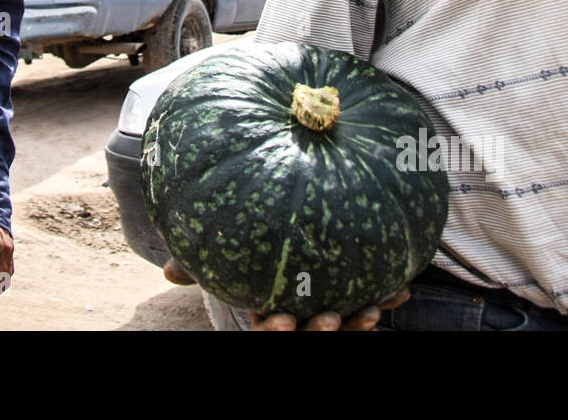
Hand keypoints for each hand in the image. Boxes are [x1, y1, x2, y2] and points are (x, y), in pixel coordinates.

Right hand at [162, 258, 410, 330]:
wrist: (303, 232)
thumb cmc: (252, 251)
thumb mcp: (227, 260)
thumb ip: (199, 264)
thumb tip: (166, 272)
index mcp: (267, 310)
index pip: (268, 329)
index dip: (276, 329)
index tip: (283, 320)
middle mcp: (300, 315)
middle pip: (310, 335)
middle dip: (320, 333)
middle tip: (331, 319)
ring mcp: (329, 309)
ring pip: (346, 329)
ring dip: (360, 323)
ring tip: (373, 308)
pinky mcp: (355, 298)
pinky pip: (372, 306)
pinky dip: (386, 299)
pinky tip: (401, 288)